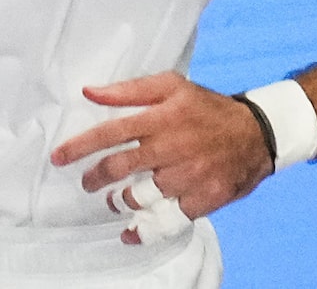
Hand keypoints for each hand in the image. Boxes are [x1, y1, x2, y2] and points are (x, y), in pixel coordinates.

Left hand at [48, 71, 273, 244]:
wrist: (258, 133)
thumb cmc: (207, 107)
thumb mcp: (171, 85)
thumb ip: (129, 90)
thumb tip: (89, 92)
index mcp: (161, 118)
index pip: (110, 133)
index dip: (80, 147)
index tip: (58, 157)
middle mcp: (172, 148)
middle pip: (120, 168)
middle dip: (94, 178)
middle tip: (87, 183)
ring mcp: (188, 177)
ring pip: (140, 196)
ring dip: (120, 200)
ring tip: (114, 199)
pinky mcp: (204, 199)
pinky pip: (168, 220)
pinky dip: (146, 229)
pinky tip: (132, 232)